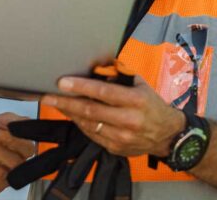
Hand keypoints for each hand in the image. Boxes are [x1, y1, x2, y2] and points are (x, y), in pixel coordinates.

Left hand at [42, 75, 185, 157]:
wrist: (168, 135)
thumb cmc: (153, 106)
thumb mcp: (141, 85)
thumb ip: (120, 76)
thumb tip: (98, 68)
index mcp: (136, 100)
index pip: (103, 92)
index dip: (81, 87)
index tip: (63, 82)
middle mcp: (128, 120)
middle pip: (91, 111)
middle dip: (66, 102)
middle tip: (48, 95)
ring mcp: (121, 137)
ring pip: (88, 124)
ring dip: (70, 113)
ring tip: (57, 103)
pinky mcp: (116, 148)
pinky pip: (92, 135)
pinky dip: (81, 124)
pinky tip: (73, 115)